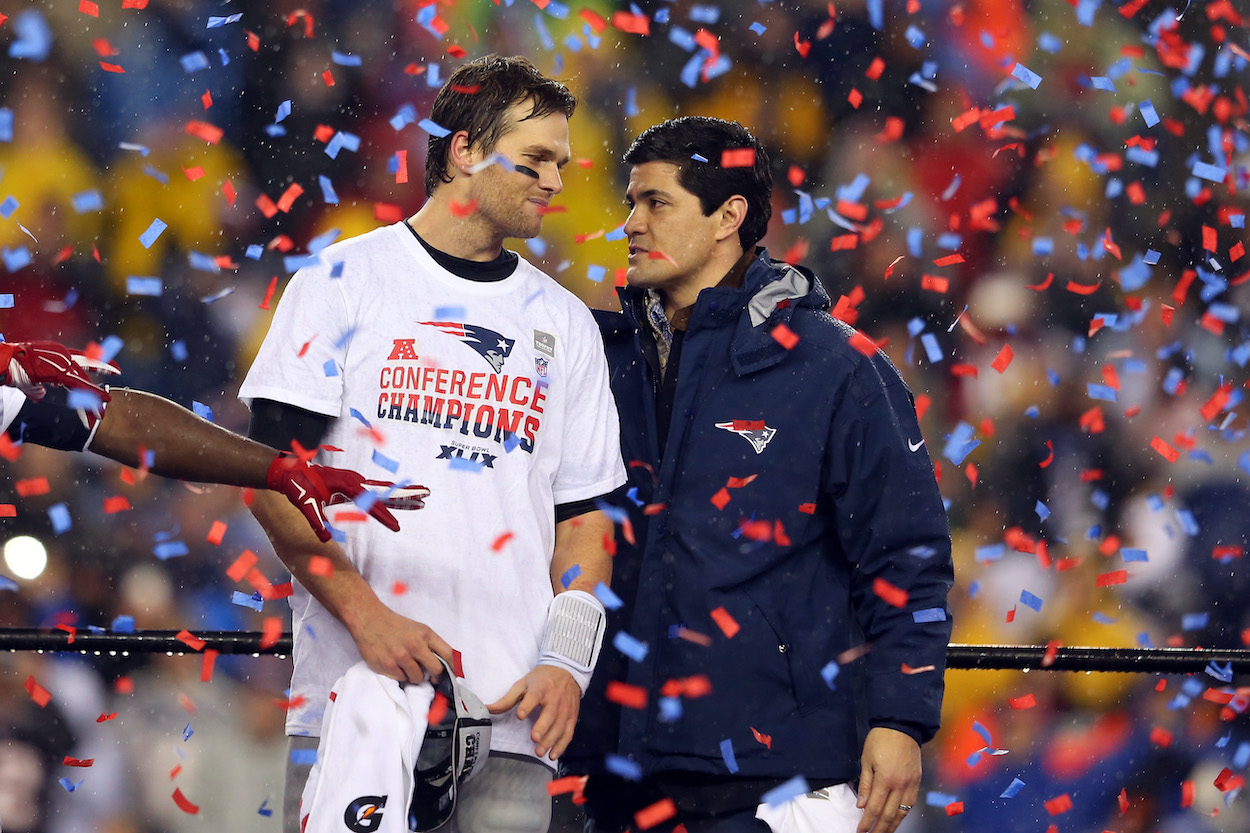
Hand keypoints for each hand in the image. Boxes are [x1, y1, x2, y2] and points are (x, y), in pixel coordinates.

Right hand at [0, 340, 118, 401]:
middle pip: (84, 372)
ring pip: (84, 382)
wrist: (4, 362)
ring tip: (104, 411)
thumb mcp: (27, 380)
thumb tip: (41, 395)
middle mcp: (63, 356)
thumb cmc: (12, 369)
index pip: (81, 359)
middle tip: (110, 393)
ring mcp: (62, 362)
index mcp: (57, 355)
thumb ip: (37, 387)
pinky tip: (101, 404)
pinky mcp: (60, 372)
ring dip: (94, 398)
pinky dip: (91, 396)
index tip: (112, 367)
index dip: (97, 363)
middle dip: (96, 384)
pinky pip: (79, 386)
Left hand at [266, 454, 428, 541]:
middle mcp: (355, 481)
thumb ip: (316, 521)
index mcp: (347, 485)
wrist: (289, 472)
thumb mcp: (306, 505)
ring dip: (403, 494)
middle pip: (386, 490)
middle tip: (428, 494)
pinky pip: (375, 491)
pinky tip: (399, 499)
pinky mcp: (352, 484)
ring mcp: (355, 481)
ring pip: (384, 490)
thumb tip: (325, 538)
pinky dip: (389, 495)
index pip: (371, 503)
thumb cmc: (298, 486)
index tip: (397, 527)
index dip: (384, 516)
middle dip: (407, 494)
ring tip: (423, 497)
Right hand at [346, 602, 454, 683]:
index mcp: (426, 634)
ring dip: (415, 676)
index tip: (453, 675)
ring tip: (407, 666)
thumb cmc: (396, 626)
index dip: (454, 668)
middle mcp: (415, 645)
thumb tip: (446, 665)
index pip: (448, 654)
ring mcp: (401, 656)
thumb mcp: (418, 629)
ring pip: (418, 678)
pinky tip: (395, 665)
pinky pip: (402, 678)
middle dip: (435, 676)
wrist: (369, 620)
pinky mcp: (387, 665)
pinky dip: (400, 675)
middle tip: (431, 677)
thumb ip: (431, 644)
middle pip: (436, 670)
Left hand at [486, 665, 580, 759]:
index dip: (527, 705)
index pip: (534, 696)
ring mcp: (565, 708)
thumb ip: (506, 699)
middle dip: (543, 727)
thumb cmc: (542, 679)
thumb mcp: (523, 684)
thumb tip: (488, 709)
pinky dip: (562, 745)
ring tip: (540, 751)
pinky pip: (568, 732)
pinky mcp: (572, 716)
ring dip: (551, 740)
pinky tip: (553, 755)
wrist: (566, 671)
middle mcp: (555, 698)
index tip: (520, 715)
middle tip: (534, 738)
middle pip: (550, 713)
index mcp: (541, 687)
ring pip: (560, 726)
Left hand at [856, 727, 920, 832]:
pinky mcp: (917, 781)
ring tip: (885, 832)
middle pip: (889, 814)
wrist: (901, 726)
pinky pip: (911, 803)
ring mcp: (910, 784)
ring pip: (902, 812)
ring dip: (893, 825)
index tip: (860, 831)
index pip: (874, 808)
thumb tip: (861, 804)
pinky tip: (898, 819)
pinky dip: (904, 814)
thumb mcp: (866, 760)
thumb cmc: (881, 740)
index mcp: (885, 780)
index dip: (867, 822)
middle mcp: (900, 785)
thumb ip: (865, 784)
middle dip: (879, 829)